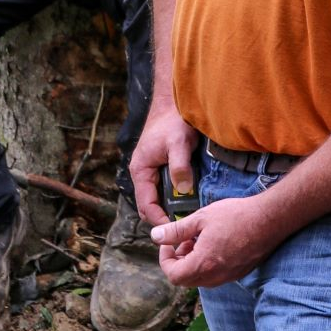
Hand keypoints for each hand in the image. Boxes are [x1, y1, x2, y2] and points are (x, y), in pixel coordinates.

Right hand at [129, 106, 197, 226]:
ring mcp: (151, 170)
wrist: (174, 101)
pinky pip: (165, 187)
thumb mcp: (179, 143)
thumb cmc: (174, 120)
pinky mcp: (161, 166)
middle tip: (184, 227)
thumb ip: (180, 166)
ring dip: (170, 207)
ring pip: (158, 197)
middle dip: (164, 217)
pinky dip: (174, 196)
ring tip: (187, 217)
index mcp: (140, 170)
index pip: (146, 205)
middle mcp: (143, 173)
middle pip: (150, 205)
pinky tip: (189, 199)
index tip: (175, 229)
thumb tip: (183, 191)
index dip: (160, 220)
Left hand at [151, 196, 275, 287]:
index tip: (168, 243)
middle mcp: (215, 276)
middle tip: (183, 240)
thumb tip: (155, 236)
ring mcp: (228, 277)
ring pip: (200, 278)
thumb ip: (176, 230)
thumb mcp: (201, 218)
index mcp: (203, 263)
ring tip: (199, 239)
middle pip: (185, 279)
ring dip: (193, 262)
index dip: (165, 259)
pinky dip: (207, 263)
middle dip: (178, 261)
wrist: (270, 219)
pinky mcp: (238, 273)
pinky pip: (214, 275)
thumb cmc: (236, 216)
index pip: (173, 275)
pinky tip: (214, 243)